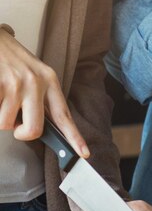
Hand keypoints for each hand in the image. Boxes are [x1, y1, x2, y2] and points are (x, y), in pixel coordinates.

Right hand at [0, 28, 89, 155]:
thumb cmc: (8, 58)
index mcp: (49, 80)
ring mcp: (15, 84)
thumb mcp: (32, 73)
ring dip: (0, 116)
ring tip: (0, 95)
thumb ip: (40, 97)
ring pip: (5, 124)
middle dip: (22, 133)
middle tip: (16, 124)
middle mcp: (35, 82)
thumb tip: (39, 127)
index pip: (64, 115)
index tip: (83, 153)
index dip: (74, 137)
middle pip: (33, 130)